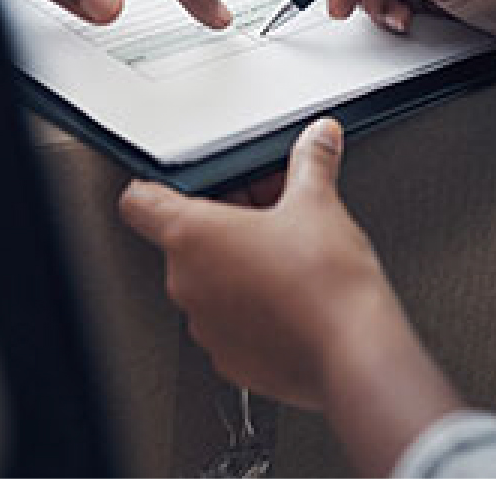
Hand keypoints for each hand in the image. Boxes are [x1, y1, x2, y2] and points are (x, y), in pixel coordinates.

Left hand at [120, 118, 461, 475]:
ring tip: (284, 255)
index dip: (153, 187)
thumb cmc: (327, 285)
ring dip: (236, 265)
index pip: (140, 202)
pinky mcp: (230, 358)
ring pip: (208, 280)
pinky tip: (288, 295)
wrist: (356, 353)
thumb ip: (312, 162)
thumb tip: (318, 138)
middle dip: (226, 221)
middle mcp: (188, 282)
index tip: (173, 184)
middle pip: (187, 238)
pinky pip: (228, 321)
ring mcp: (206, 325)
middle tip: (268, 212)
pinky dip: (250, 307)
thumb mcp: (319, 203)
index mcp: (193, 236)